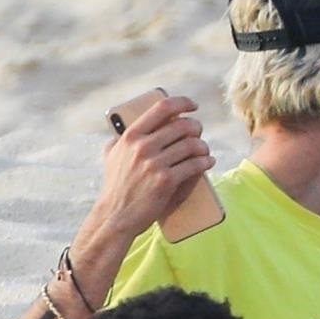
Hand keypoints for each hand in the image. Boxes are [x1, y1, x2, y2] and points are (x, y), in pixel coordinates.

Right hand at [87, 91, 213, 242]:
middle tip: (199, 132)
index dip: (182, 102)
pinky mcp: (166, 180)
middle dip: (196, 127)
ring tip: (204, 150)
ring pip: (192, 145)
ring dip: (203, 146)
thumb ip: (120, 139)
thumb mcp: (111, 156)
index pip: (162, 108)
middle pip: (182, 125)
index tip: (193, 105)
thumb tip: (127, 125)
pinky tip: (208, 161)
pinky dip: (206, 161)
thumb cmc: (115, 186)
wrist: (116, 216)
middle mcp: (143, 146)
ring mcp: (155, 163)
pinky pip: (195, 165)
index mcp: (131, 135)